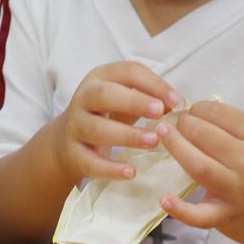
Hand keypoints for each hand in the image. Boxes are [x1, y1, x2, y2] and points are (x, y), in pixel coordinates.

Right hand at [53, 62, 182, 183]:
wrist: (66, 141)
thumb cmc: (106, 115)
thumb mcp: (125, 100)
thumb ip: (150, 99)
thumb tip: (177, 105)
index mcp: (101, 78)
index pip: (128, 72)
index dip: (154, 84)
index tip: (177, 101)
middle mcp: (83, 98)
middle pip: (105, 94)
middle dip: (134, 101)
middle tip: (160, 112)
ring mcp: (75, 126)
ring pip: (96, 129)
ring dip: (127, 135)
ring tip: (154, 141)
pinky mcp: (72, 154)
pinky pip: (90, 162)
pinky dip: (110, 168)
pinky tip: (131, 172)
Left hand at [156, 100, 243, 243]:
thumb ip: (231, 128)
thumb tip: (192, 112)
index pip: (218, 112)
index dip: (196, 108)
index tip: (187, 111)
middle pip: (203, 135)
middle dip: (181, 124)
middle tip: (171, 125)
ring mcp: (238, 190)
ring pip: (198, 165)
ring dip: (175, 147)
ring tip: (161, 137)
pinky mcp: (226, 216)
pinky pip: (200, 215)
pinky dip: (180, 210)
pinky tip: (164, 199)